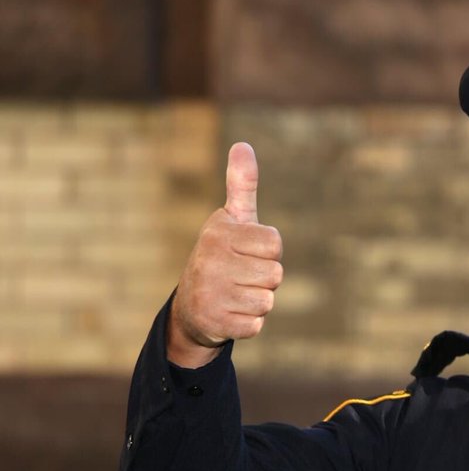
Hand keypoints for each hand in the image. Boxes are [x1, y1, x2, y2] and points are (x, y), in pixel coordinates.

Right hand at [167, 142, 283, 367]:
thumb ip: (242, 186)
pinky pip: (257, 325)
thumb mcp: (231, 221)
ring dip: (257, 301)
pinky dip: (249, 324)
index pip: (275, 244)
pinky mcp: (215, 322)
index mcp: (219, 232)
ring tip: (234, 295)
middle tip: (239, 277)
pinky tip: (230, 315)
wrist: (191, 308)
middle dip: (264, 279)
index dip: (267, 252)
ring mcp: (210, 293)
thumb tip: (243, 145)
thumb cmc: (221, 258)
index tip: (246, 252)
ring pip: (268, 300)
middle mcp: (210, 260)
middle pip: (275, 274)